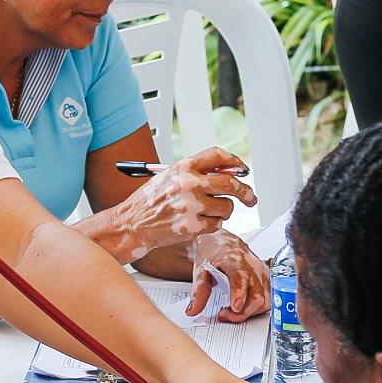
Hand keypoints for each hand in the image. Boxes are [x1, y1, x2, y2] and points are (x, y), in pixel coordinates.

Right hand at [112, 147, 257, 252]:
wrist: (131, 224)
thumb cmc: (149, 202)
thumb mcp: (169, 177)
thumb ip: (196, 173)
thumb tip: (228, 174)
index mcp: (182, 168)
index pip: (217, 156)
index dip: (234, 162)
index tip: (242, 170)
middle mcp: (188, 184)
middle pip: (230, 183)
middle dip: (246, 192)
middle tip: (250, 197)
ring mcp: (191, 205)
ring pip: (227, 207)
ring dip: (224, 212)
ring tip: (209, 213)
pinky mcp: (192, 226)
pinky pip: (217, 224)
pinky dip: (212, 225)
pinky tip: (198, 223)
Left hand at [189, 232, 269, 322]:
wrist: (221, 241)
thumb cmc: (213, 254)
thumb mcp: (201, 270)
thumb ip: (198, 292)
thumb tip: (193, 310)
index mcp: (235, 260)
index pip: (241, 278)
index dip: (240, 294)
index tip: (235, 307)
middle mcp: (252, 266)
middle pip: (257, 295)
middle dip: (242, 312)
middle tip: (224, 314)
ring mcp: (262, 273)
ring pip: (265, 300)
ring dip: (250, 312)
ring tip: (232, 312)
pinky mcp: (266, 279)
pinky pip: (267, 299)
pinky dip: (256, 308)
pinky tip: (242, 308)